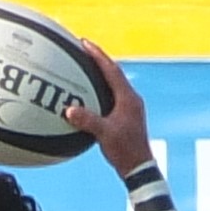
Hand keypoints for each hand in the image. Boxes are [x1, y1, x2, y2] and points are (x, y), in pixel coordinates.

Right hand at [62, 40, 155, 177]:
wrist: (140, 168)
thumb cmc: (125, 151)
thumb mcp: (104, 134)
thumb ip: (87, 121)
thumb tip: (69, 110)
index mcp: (128, 99)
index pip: (112, 70)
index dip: (98, 55)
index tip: (85, 43)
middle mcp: (131, 99)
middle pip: (114, 73)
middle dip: (99, 60)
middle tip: (84, 50)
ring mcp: (130, 108)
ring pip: (114, 84)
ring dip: (101, 74)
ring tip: (86, 67)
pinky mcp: (127, 116)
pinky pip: (113, 96)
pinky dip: (101, 90)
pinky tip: (90, 94)